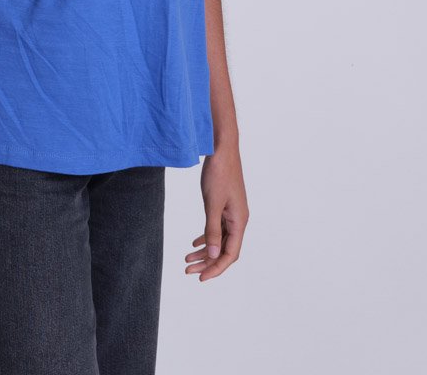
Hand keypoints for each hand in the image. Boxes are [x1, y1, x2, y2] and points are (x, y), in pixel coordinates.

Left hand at [185, 141, 248, 280]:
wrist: (222, 149)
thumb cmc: (219, 173)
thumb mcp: (212, 203)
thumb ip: (212, 230)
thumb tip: (211, 255)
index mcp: (239, 221)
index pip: (230, 254)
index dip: (215, 269)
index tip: (200, 278)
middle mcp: (238, 220)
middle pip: (224, 250)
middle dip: (206, 262)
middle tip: (187, 270)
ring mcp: (232, 212)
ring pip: (219, 239)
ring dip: (204, 251)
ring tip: (187, 258)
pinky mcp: (225, 205)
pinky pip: (217, 227)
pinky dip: (206, 236)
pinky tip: (194, 242)